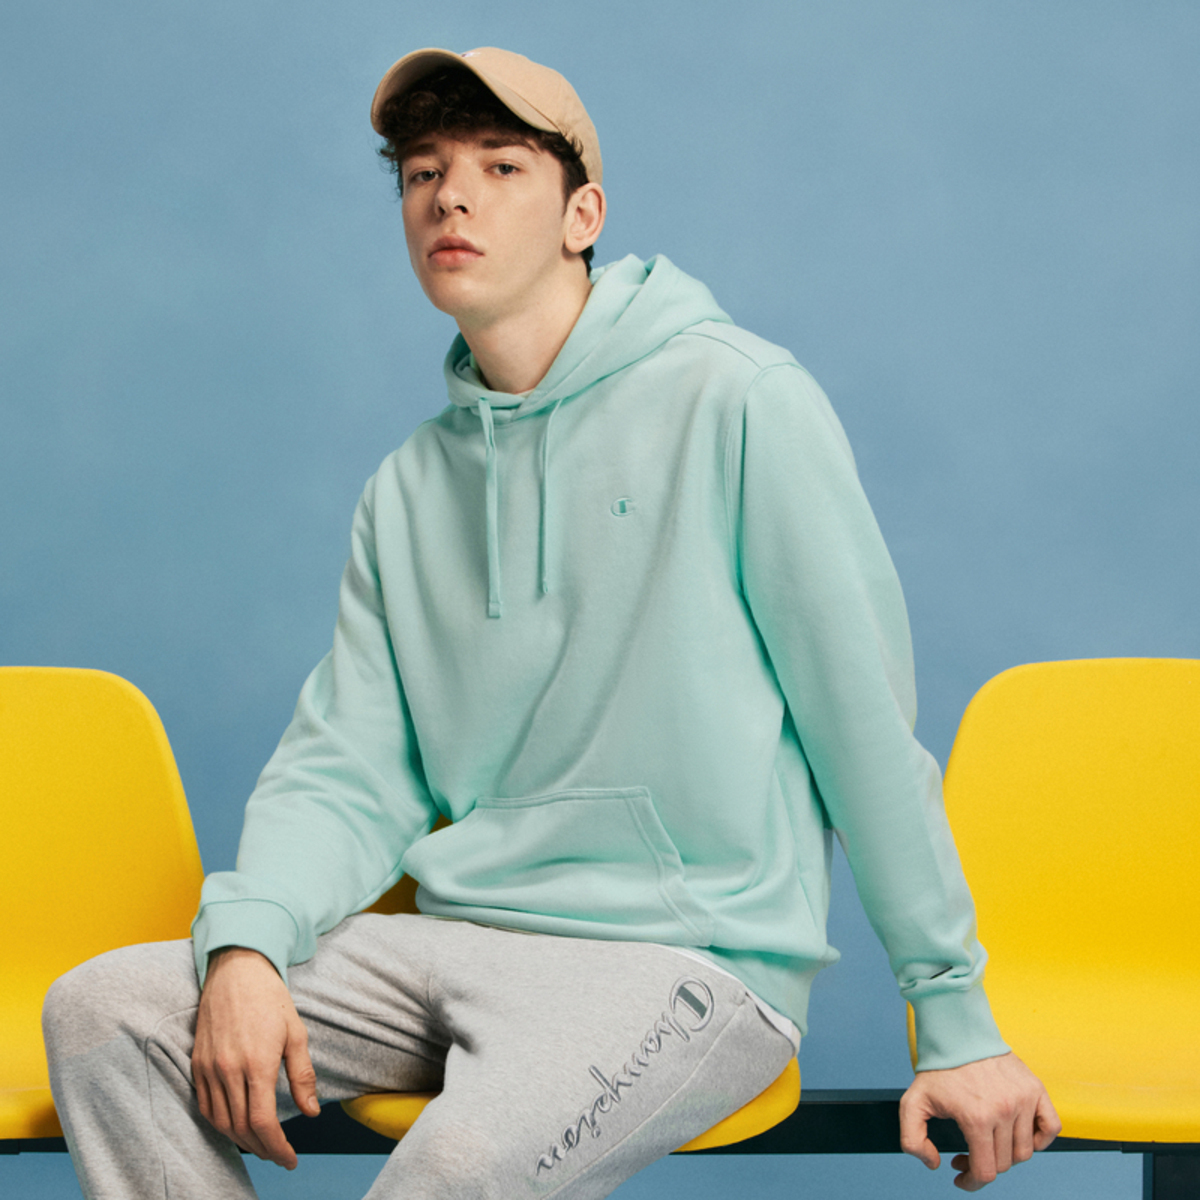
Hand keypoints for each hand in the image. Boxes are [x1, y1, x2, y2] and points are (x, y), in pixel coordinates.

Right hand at [191, 947, 319, 1168]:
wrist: (236, 970)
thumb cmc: (271, 998)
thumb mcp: (296, 1033)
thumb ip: (302, 1075)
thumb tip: (311, 1111)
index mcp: (257, 1063)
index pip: (263, 1122)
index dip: (277, 1148)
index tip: (289, 1160)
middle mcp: (229, 1069)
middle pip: (241, 1128)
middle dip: (262, 1149)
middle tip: (278, 1155)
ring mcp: (209, 1067)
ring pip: (220, 1122)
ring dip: (240, 1140)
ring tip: (261, 1144)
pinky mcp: (196, 1063)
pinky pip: (205, 1105)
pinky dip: (219, 1123)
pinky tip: (235, 1125)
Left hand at [899, 1052, 1060, 1190]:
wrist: (957, 1033)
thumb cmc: (937, 1068)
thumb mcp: (912, 1102)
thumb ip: (913, 1140)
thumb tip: (936, 1163)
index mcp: (976, 1118)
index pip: (985, 1171)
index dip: (971, 1181)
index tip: (960, 1174)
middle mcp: (1004, 1111)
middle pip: (1005, 1163)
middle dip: (984, 1165)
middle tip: (967, 1154)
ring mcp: (1022, 1099)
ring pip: (1025, 1151)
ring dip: (1008, 1155)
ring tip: (988, 1143)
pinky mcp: (1035, 1088)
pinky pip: (1051, 1127)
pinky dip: (1041, 1139)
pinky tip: (1019, 1135)